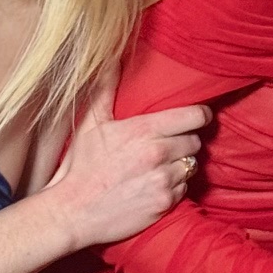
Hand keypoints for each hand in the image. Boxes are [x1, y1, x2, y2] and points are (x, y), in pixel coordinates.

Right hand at [43, 77, 209, 249]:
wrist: (71, 213)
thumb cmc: (80, 167)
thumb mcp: (90, 125)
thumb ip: (105, 91)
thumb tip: (110, 60)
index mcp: (144, 130)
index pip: (194, 116)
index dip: (201, 115)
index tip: (199, 116)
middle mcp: (158, 153)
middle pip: (195, 141)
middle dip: (185, 141)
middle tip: (169, 144)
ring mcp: (163, 180)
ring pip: (191, 166)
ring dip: (180, 165)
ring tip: (159, 166)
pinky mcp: (164, 203)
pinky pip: (183, 190)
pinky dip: (174, 187)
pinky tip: (153, 185)